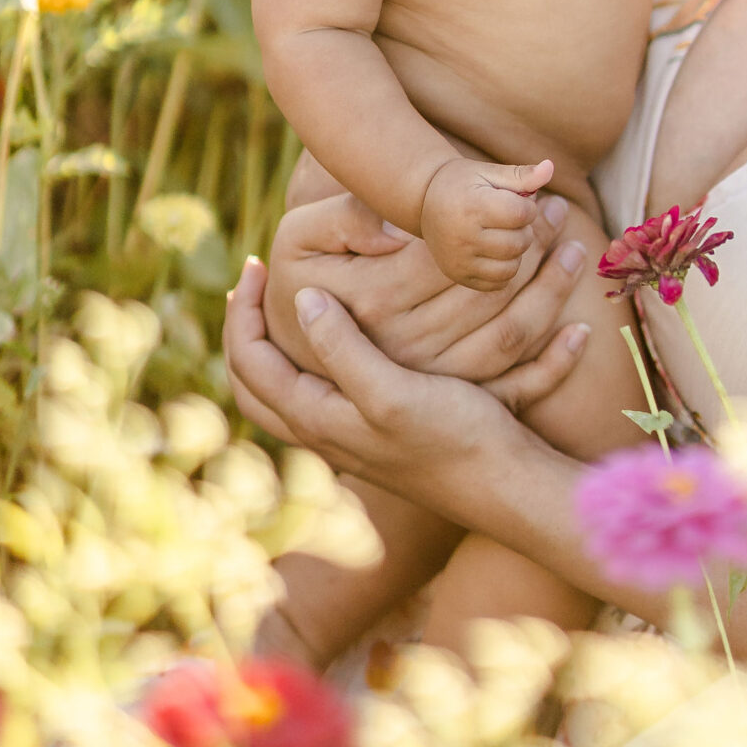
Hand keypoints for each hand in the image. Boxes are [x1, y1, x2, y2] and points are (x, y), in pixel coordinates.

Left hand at [226, 254, 588, 488]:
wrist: (503, 484)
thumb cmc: (453, 437)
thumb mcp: (391, 392)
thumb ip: (342, 349)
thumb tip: (302, 299)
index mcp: (315, 418)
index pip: (250, 361)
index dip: (243, 309)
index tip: (257, 262)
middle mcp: (323, 432)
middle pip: (254, 382)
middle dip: (245, 329)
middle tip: (253, 282)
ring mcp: (348, 436)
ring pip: (284, 391)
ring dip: (273, 345)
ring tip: (284, 303)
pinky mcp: (375, 433)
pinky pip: (318, 393)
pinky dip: (309, 359)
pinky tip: (338, 333)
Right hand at [262, 181, 590, 381]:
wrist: (299, 368)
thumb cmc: (295, 284)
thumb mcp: (299, 241)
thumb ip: (342, 220)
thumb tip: (400, 224)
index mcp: (373, 310)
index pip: (449, 261)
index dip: (491, 225)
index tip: (524, 197)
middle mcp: (408, 353)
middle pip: (486, 296)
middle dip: (530, 249)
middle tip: (556, 210)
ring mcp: (436, 385)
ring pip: (510, 338)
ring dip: (550, 292)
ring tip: (574, 247)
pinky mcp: (456, 408)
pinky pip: (518, 391)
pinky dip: (555, 364)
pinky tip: (581, 331)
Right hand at [420, 155, 552, 289]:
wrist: (424, 201)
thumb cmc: (463, 183)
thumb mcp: (490, 172)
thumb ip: (522, 175)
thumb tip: (550, 168)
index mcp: (472, 206)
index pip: (521, 214)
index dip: (528, 207)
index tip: (517, 200)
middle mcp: (462, 236)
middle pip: (519, 242)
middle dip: (523, 229)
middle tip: (509, 218)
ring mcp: (459, 260)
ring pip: (512, 267)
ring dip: (516, 251)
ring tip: (502, 235)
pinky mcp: (458, 275)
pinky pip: (498, 283)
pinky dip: (504, 269)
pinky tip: (494, 252)